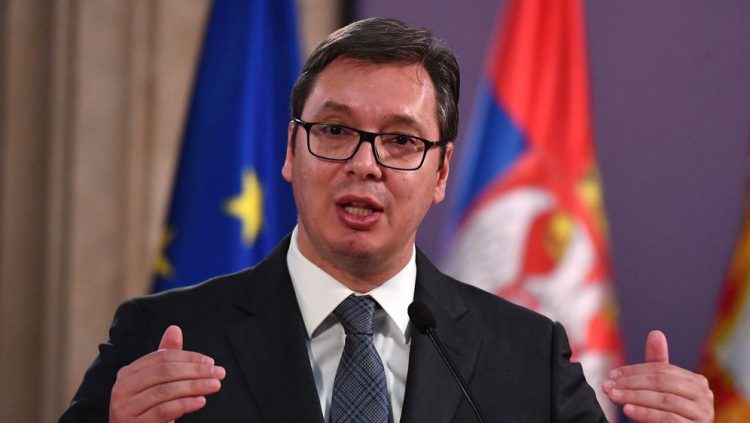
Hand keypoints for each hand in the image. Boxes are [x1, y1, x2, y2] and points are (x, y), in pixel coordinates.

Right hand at [109, 325, 225, 422]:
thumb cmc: (147, 409)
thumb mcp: (157, 382)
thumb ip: (166, 357)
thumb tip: (174, 329)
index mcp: (129, 373)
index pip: (163, 357)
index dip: (189, 358)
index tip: (210, 362)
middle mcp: (123, 387)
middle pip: (165, 371)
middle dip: (196, 371)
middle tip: (219, 373)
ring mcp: (125, 407)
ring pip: (166, 390)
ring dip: (195, 386)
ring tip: (214, 385)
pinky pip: (163, 410)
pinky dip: (185, 404)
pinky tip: (200, 401)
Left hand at [602, 330, 713, 421]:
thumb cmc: (667, 412)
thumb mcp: (660, 388)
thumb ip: (657, 363)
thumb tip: (656, 333)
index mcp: (696, 381)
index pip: (661, 370)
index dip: (634, 371)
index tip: (611, 375)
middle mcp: (704, 396)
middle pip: (661, 383)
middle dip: (631, 383)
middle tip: (608, 386)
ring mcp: (703, 413)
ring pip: (664, 400)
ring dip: (634, 397)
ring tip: (613, 396)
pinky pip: (668, 418)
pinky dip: (645, 413)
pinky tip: (628, 410)